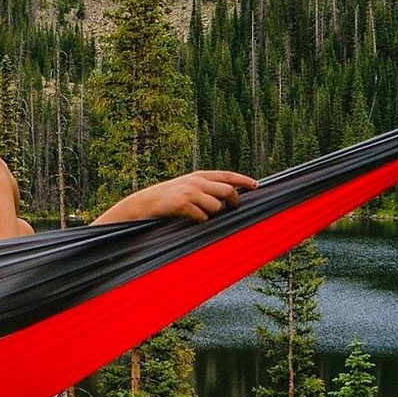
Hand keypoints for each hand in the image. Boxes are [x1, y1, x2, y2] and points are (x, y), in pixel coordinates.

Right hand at [94, 170, 258, 223]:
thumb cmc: (165, 199)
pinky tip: (188, 219)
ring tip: (197, 214)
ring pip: (216, 207)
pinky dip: (199, 221)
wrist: (142, 205)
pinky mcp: (183, 204)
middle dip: (234, 202)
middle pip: (228, 191)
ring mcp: (190, 192)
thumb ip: (204, 188)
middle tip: (234, 208)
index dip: (243, 180)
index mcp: (198, 176)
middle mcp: (196, 181)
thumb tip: (226, 197)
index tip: (256, 185)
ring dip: (211, 215)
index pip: (227, 175)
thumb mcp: (185, 187)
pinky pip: (202, 217)